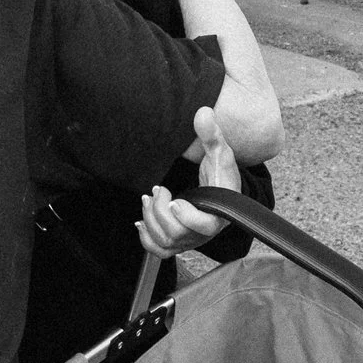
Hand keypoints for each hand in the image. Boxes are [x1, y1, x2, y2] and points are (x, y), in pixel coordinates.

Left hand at [137, 108, 238, 257]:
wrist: (222, 190)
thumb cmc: (221, 174)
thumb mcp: (219, 152)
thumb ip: (212, 134)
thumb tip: (203, 112)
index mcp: (219, 214)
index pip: (204, 226)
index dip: (187, 216)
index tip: (175, 199)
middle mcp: (204, 232)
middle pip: (176, 233)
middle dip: (160, 212)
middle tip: (157, 191)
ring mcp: (190, 239)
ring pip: (165, 241)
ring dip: (150, 221)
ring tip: (148, 200)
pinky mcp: (179, 241)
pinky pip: (160, 250)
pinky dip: (146, 239)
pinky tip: (141, 221)